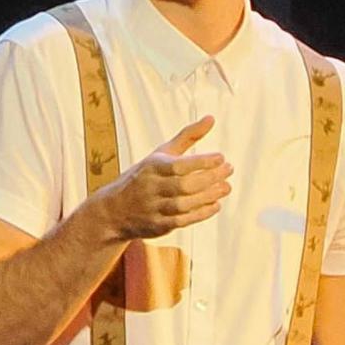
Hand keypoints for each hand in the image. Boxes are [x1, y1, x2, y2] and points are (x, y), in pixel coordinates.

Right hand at [96, 114, 230, 241]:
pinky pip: (183, 221)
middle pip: (184, 185)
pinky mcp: (158, 225)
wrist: (115, 210)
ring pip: (185, 204)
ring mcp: (154, 208)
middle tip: (229, 170)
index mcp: (152, 167)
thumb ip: (188, 137)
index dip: (201, 162)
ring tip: (226, 187)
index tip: (221, 157)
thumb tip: (212, 118)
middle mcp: (151, 188)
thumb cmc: (144, 176)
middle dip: (210, 178)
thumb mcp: (161, 154)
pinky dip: (201, 213)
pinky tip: (216, 204)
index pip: (179, 165)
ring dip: (209, 196)